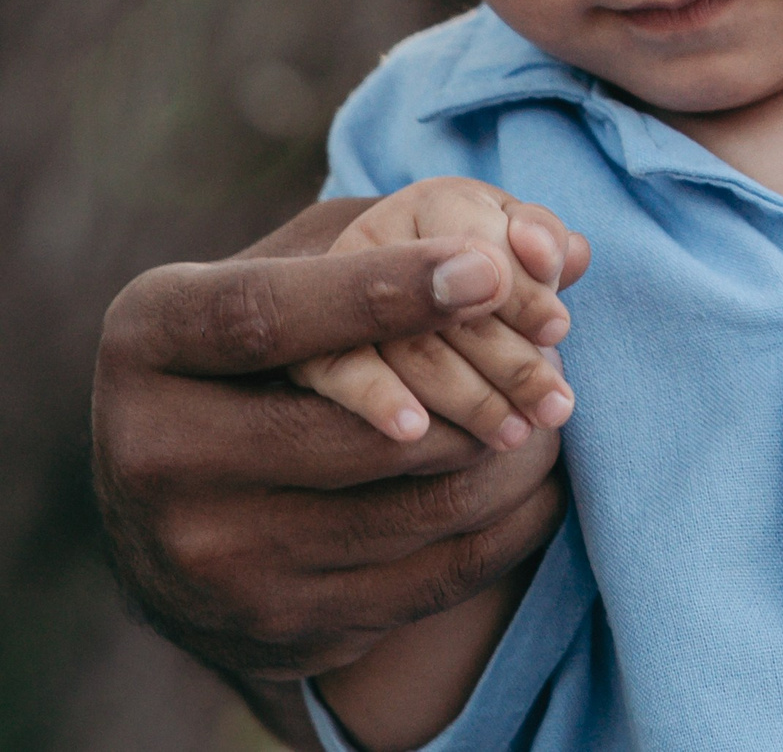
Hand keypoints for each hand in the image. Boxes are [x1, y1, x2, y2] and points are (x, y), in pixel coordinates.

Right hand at [92, 198, 590, 678]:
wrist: (186, 515)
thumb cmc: (264, 346)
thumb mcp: (292, 265)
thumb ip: (398, 230)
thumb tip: (555, 247)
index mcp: (150, 340)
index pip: (267, 317)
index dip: (383, 293)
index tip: (489, 268)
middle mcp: (156, 458)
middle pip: (367, 432)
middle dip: (486, 389)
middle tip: (557, 355)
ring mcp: (212, 558)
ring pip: (418, 505)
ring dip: (512, 456)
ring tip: (552, 409)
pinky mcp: (274, 628)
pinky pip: (436, 576)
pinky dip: (509, 520)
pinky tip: (541, 479)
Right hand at [290, 178, 578, 449]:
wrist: (401, 295)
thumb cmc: (486, 271)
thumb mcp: (516, 247)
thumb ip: (543, 246)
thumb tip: (568, 253)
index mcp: (435, 203)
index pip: (480, 242)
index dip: (523, 288)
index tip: (558, 330)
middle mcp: (377, 237)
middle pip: (448, 303)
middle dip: (511, 360)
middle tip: (555, 407)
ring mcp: (333, 292)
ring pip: (408, 346)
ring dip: (468, 398)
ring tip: (516, 435)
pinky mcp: (307, 347)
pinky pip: (340, 373)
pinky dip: (378, 400)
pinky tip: (415, 433)